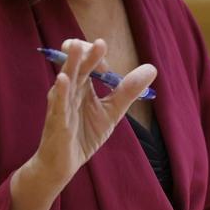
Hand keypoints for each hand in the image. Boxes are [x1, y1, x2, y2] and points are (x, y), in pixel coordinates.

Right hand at [33, 38, 156, 185]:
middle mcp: (69, 90)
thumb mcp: (112, 111)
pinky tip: (63, 79)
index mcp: (81, 85)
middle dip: (87, 53)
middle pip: (76, 65)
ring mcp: (61, 104)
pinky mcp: (57, 121)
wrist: (63, 164)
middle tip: (101, 44)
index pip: (86, 60)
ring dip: (70, 63)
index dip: (98, 57)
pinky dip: (61, 91)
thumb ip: (128, 91)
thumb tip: (152, 68)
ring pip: (65, 79)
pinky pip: (58, 104)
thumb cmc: (83, 135)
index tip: (109, 69)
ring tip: (74, 45)